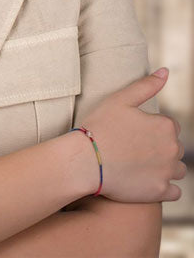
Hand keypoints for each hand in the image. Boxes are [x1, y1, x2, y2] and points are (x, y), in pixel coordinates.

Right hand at [79, 68, 185, 202]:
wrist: (85, 160)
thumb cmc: (99, 126)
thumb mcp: (120, 99)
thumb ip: (146, 85)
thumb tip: (166, 71)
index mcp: (165, 125)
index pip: (169, 126)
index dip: (150, 127)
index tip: (132, 131)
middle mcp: (173, 149)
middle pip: (175, 147)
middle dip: (159, 147)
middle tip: (132, 147)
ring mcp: (168, 172)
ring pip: (177, 169)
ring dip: (165, 166)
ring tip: (139, 164)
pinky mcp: (161, 192)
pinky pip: (174, 191)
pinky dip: (164, 186)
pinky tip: (145, 180)